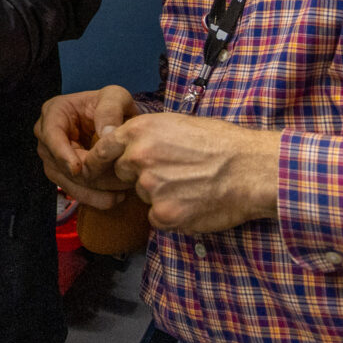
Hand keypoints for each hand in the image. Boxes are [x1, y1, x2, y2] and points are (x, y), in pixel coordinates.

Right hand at [34, 86, 139, 207]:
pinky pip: (74, 191)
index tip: (78, 169)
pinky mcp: (62, 174)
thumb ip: (111, 110)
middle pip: (60, 163)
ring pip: (67, 182)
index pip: (52, 136)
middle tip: (119, 180)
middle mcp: (46, 136)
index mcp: (54, 112)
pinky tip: (114, 198)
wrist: (113, 119)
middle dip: (90, 175)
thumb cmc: (111, 104)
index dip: (63, 154)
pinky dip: (94, 197)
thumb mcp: (115, 97)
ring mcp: (52, 157)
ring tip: (120, 193)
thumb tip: (106, 133)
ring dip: (94, 191)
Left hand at [85, 113, 280, 233]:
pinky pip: (157, 219)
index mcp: (139, 132)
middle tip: (173, 173)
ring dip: (161, 195)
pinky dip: (172, 216)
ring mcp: (150, 188)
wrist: (250, 168)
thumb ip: (145, 135)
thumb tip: (123, 144)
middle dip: (140, 176)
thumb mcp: (175, 124)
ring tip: (191, 185)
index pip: (102, 148)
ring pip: (144, 196)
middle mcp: (138, 158)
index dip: (97, 161)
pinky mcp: (164, 215)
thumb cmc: (220, 142)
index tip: (91, 169)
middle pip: (124, 174)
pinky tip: (194, 203)